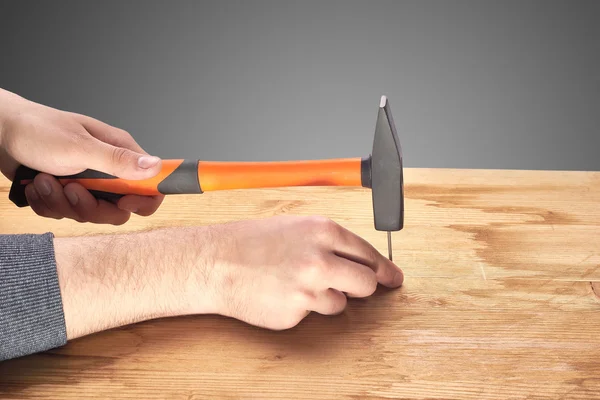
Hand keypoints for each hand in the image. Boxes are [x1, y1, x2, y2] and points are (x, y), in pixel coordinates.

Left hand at [0, 88, 163, 223]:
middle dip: (91, 207)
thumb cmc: (36, 129)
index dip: (145, 199)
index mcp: (119, 153)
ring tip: (45, 181)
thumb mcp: (79, 146)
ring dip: (62, 202)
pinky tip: (38, 185)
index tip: (124, 201)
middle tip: (72, 190)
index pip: (151, 184)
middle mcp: (107, 170)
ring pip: (90, 214)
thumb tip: (155, 167)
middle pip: (119, 209)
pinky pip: (66, 214)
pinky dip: (48, 204)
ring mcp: (87, 183)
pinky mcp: (67, 193)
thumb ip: (117, 160)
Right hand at [207, 215, 402, 329]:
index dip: (384, 269)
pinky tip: (281, 293)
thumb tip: (358, 259)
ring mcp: (309, 288)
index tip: (393, 278)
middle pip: (366, 283)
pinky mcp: (296, 312)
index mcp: (323, 231)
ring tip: (295, 283)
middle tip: (354, 288)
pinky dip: (302, 308)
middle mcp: (321, 259)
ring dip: (325, 297)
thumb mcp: (295, 227)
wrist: (215, 262)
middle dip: (363, 288)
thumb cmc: (250, 242)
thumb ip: (329, 242)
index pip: (368, 254)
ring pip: (340, 303)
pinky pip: (313, 314)